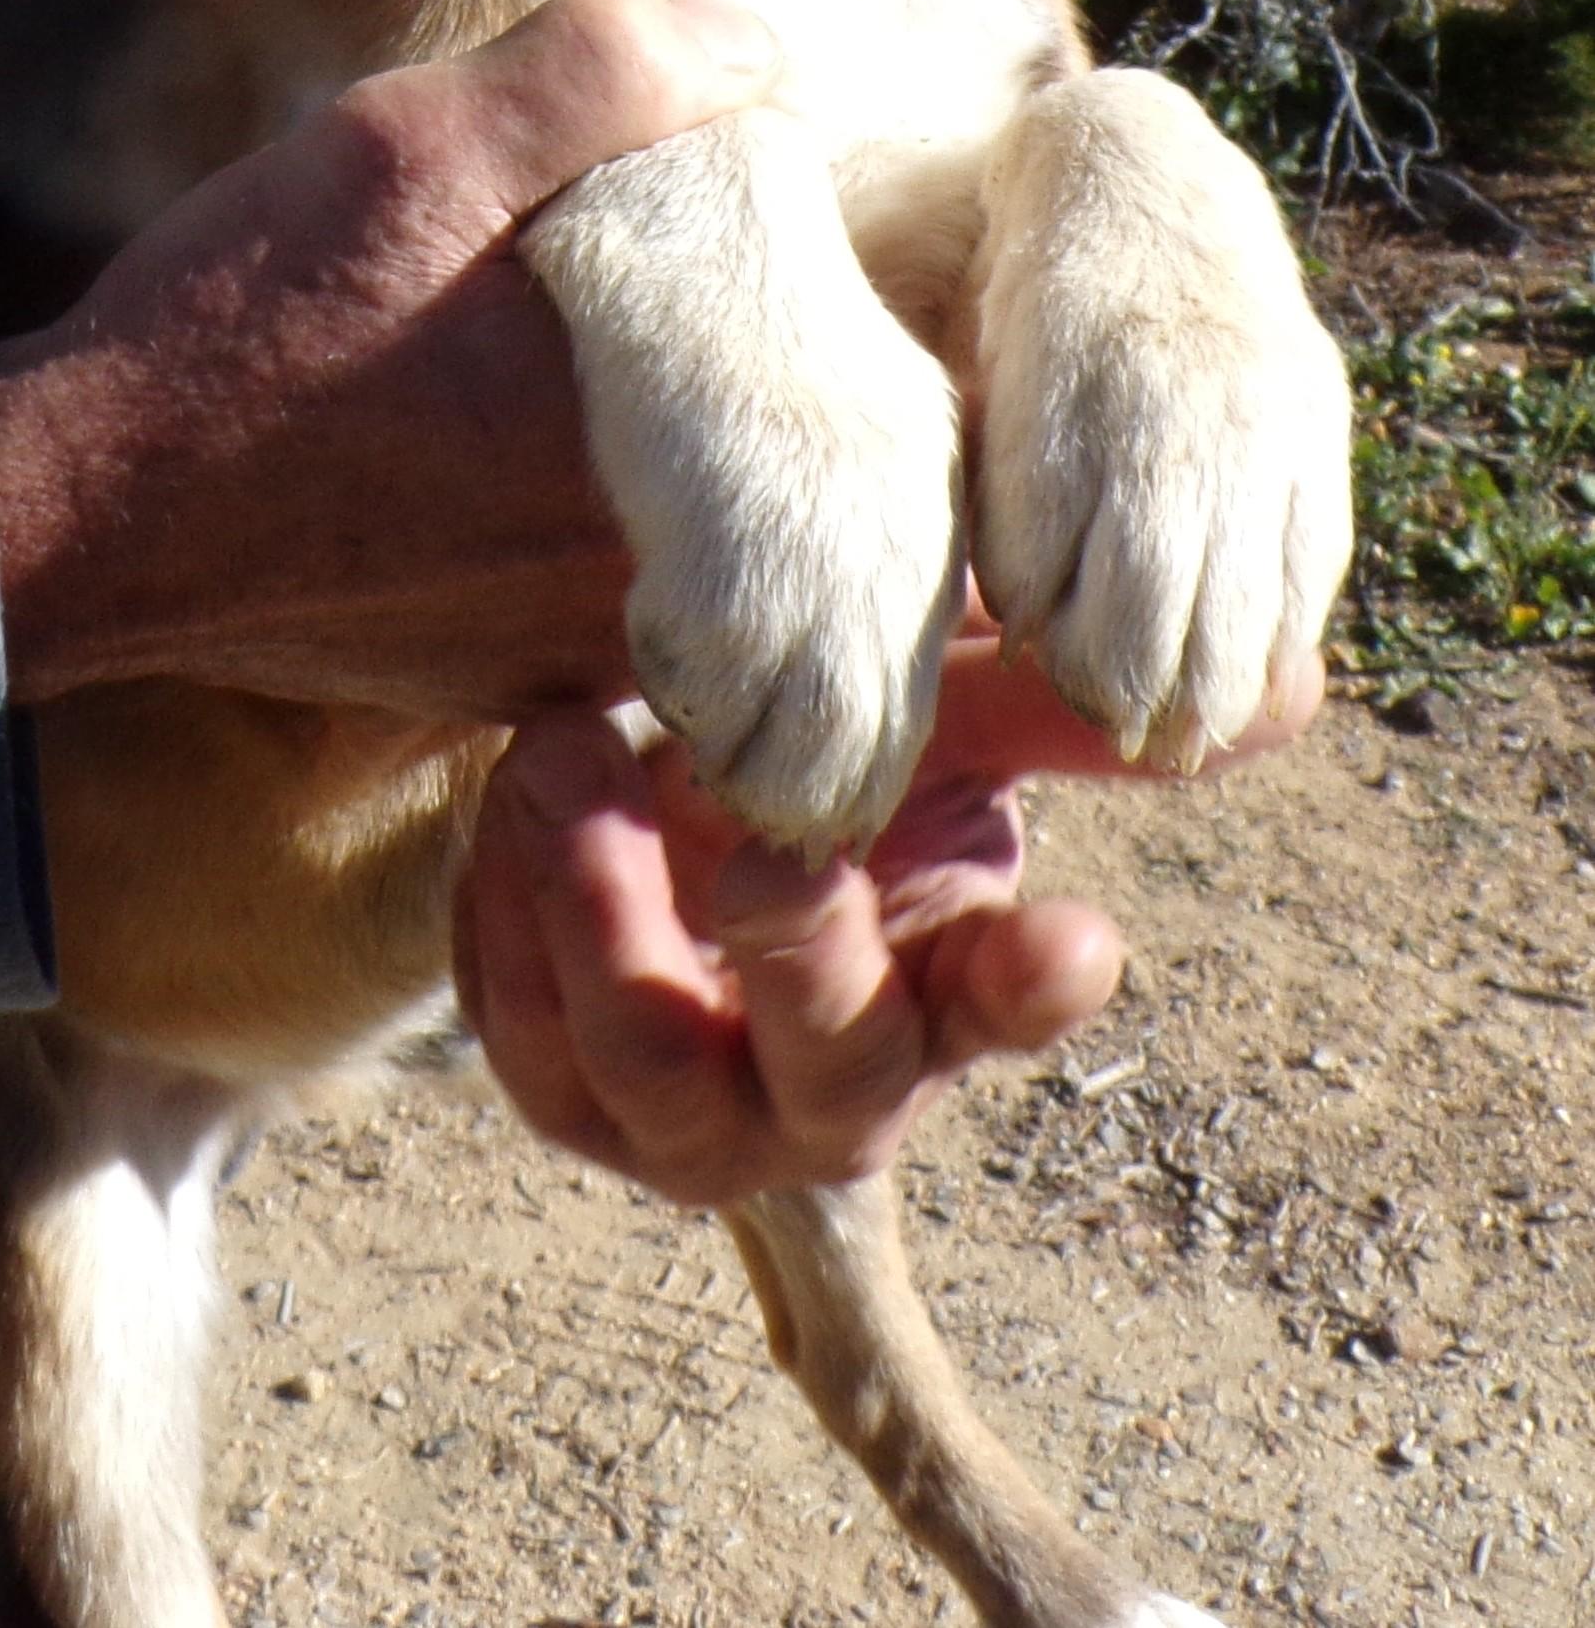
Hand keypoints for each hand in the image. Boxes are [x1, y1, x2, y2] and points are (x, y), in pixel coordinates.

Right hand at [0, 0, 778, 715]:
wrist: (72, 512)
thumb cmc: (239, 332)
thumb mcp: (409, 149)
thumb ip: (601, 79)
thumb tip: (756, 48)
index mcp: (653, 460)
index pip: (796, 333)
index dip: (745, 245)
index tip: (658, 203)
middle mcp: (640, 588)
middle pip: (747, 432)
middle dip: (692, 342)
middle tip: (581, 277)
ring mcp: (576, 659)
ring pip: (682, 514)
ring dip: (635, 433)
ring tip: (522, 359)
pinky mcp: (510, 690)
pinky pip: (596, 585)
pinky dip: (566, 513)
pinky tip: (479, 449)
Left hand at [456, 613, 1321, 1205]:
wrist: (658, 824)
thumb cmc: (822, 787)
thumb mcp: (929, 736)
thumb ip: (1049, 708)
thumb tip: (1297, 691)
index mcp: (938, 997)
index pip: (1009, 1005)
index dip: (1038, 988)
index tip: (1082, 936)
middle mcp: (824, 1087)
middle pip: (831, 1065)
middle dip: (804, 960)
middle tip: (772, 852)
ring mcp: (685, 1112)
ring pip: (648, 1070)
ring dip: (605, 919)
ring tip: (567, 759)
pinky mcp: (559, 1089)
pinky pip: (522, 1036)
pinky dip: (506, 918)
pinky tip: (510, 800)